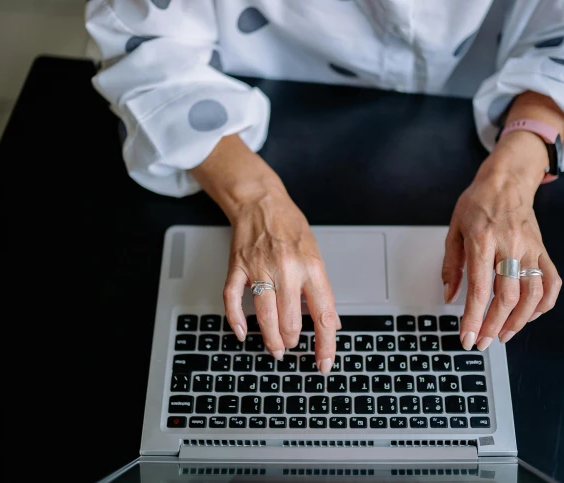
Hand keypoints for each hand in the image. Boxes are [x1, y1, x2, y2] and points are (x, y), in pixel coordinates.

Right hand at [223, 188, 338, 372]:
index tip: (324, 363)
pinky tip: (243, 333)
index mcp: (312, 267)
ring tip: (276, 347)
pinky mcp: (238, 267)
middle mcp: (288, 269)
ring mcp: (260, 268)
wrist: (261, 201)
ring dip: (271, 339)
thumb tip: (331, 323)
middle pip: (290, 321)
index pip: (323, 314)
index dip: (326, 344)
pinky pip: (232, 300)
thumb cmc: (290, 227)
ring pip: (265, 316)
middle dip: (292, 341)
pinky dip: (236, 320)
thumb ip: (321, 289)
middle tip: (292, 344)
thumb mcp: (316, 254)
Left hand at [442, 131, 562, 350]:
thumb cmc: (478, 203)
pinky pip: (552, 282)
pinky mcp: (544, 250)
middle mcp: (509, 246)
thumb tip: (449, 296)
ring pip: (532, 294)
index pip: (479, 289)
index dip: (473, 318)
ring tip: (504, 334)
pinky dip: (544, 304)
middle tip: (483, 341)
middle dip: (493, 325)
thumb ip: (451, 264)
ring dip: (519, 321)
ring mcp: (530, 249)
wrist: (507, 180)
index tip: (467, 338)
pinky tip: (531, 315)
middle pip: (506, 297)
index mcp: (482, 241)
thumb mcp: (454, 229)